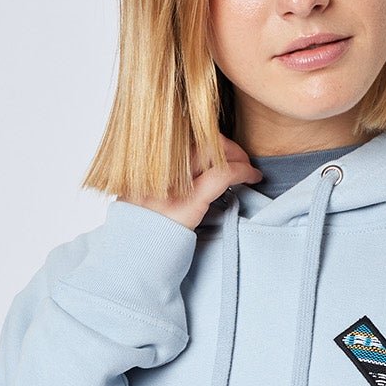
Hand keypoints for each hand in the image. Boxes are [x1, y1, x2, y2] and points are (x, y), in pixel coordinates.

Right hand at [128, 134, 262, 230]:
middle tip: (236, 155)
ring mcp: (174, 180)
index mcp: (146, 157)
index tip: (216, 146)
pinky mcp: (191, 199)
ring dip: (236, 154)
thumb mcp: (136, 188)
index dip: (204, 134)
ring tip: (246, 166)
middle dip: (223, 143)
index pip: (181, 132)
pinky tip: (253, 177)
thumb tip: (180, 161)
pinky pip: (224, 174)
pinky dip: (243, 171)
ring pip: (214, 150)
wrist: (132, 253)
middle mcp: (159, 164)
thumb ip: (154, 171)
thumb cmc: (137, 225)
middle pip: (199, 136)